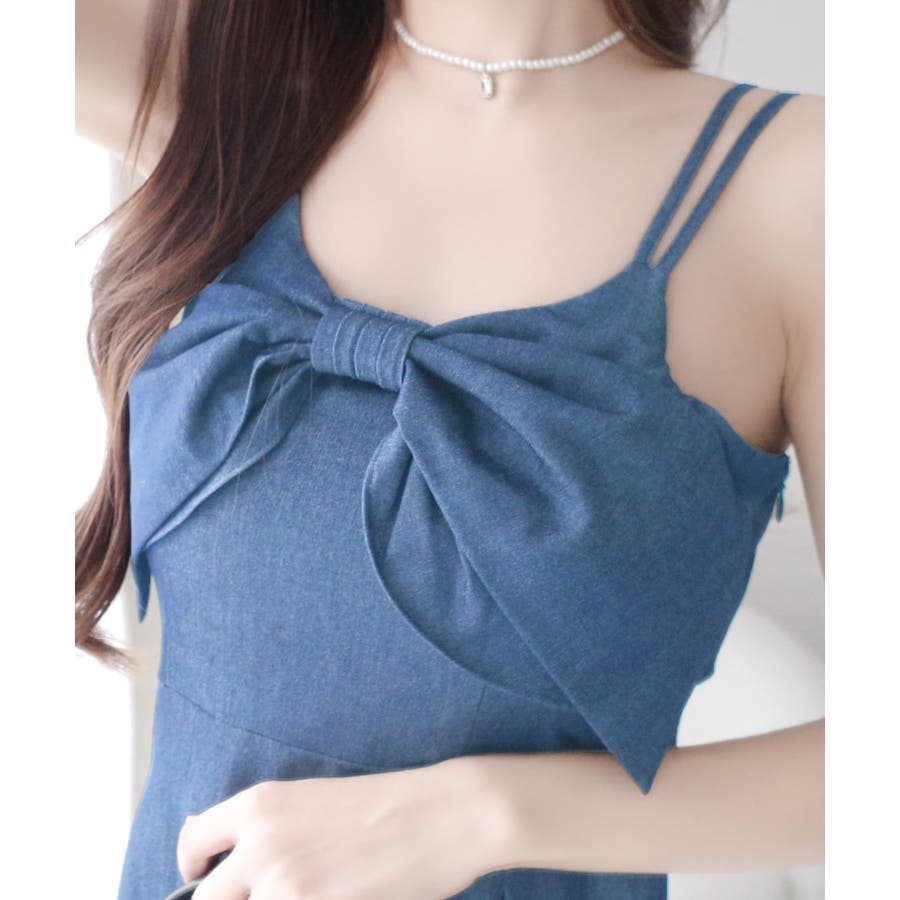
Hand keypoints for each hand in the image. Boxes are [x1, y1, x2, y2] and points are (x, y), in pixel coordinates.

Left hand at [176, 756, 510, 899]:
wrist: (445, 814)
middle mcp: (262, 845)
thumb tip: (224, 856)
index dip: (190, 870)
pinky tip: (338, 895)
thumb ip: (267, 828)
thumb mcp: (315, 802)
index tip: (202, 881)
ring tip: (320, 888)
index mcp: (261, 805)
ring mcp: (285, 886)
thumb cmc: (389, 806)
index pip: (192, 842)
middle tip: (272, 895)